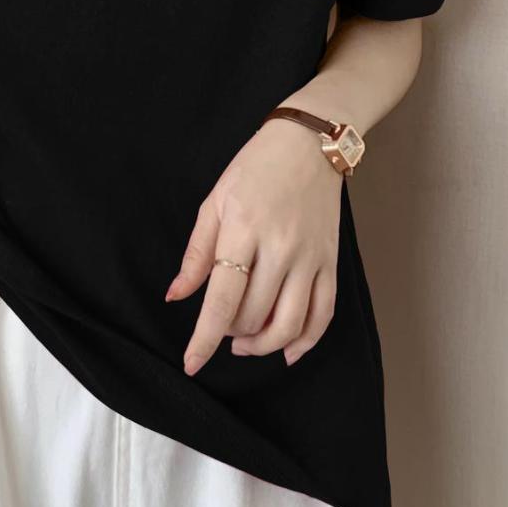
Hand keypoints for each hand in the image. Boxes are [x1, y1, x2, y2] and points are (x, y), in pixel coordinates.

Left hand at [168, 117, 343, 376]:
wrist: (311, 142)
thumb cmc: (257, 168)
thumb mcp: (216, 201)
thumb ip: (197, 253)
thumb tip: (176, 296)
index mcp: (243, 230)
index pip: (222, 299)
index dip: (205, 338)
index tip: (192, 364)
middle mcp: (280, 248)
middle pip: (253, 317)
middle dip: (231, 333)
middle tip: (222, 326)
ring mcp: (309, 257)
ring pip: (288, 325)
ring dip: (263, 346)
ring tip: (246, 342)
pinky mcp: (330, 262)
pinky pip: (322, 315)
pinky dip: (305, 341)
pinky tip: (287, 352)